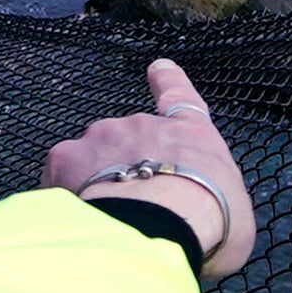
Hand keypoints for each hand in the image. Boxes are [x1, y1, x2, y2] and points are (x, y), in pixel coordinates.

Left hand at [42, 59, 257, 279]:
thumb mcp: (233, 213)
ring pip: (91, 159)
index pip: (180, 99)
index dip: (168, 82)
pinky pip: (58, 175)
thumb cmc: (208, 220)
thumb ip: (209, 202)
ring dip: (92, 184)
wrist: (159, 224)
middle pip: (129, 143)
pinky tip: (76, 222)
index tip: (158, 68)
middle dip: (126, 172)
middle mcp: (143, 125)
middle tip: (132, 211)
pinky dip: (64, 196)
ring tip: (104, 221)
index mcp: (190, 133)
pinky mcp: (65, 156)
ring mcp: (101, 136)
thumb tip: (197, 216)